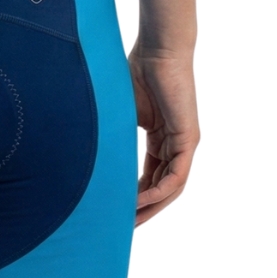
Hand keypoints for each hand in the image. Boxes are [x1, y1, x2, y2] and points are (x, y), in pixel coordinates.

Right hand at [129, 47, 198, 225]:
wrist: (158, 50)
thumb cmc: (137, 72)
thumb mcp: (121, 113)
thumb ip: (114, 135)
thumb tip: (87, 152)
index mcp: (160, 136)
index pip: (150, 175)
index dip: (134, 195)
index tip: (116, 209)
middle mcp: (175, 143)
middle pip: (161, 187)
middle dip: (143, 209)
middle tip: (122, 227)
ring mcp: (184, 142)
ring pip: (170, 187)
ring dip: (151, 207)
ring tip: (130, 222)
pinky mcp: (189, 139)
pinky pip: (176, 176)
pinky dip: (159, 192)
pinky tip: (140, 202)